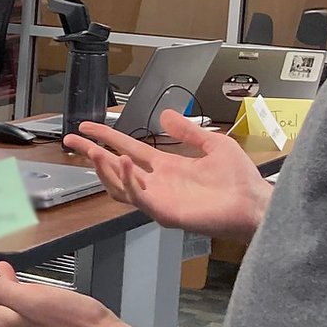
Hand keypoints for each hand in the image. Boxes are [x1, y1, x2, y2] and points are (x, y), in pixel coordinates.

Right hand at [62, 110, 270, 239]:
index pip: (128, 149)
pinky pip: (138, 197)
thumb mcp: (213, 144)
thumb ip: (188, 131)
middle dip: (91, 153)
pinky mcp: (164, 212)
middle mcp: (157, 183)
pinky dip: (127, 180)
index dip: (107, 137)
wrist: (254, 203)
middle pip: (114, 167)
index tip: (87, 126)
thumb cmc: (239, 179)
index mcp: (166, 167)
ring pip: (119, 185)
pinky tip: (123, 163)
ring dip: (104, 168)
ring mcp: (158, 199)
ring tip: (94, 151)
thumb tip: (166, 114)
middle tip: (71, 140)